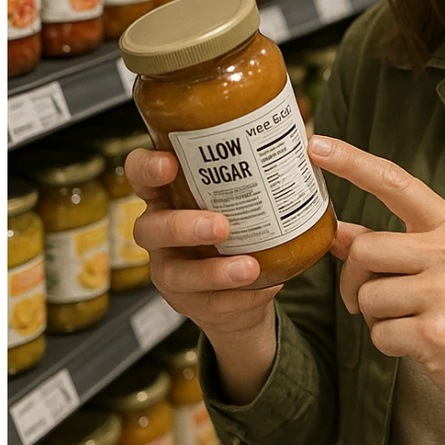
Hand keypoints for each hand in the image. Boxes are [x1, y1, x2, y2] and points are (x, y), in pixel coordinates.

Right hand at [124, 148, 281, 340]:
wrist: (240, 292)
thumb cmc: (238, 228)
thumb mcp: (238, 197)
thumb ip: (253, 173)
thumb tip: (302, 141)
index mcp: (168, 196)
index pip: (141, 174)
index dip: (146, 168)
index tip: (169, 163)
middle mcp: (160, 232)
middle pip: (151, 228)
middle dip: (183, 226)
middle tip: (221, 226)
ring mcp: (170, 270)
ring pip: (177, 274)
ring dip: (214, 271)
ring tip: (250, 267)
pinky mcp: (188, 303)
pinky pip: (210, 304)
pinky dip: (240, 296)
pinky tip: (266, 286)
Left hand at [307, 135, 444, 444]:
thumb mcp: (440, 263)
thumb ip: (390, 245)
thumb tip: (338, 232)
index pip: (394, 181)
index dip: (352, 162)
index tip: (317, 145)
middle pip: (365, 249)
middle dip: (356, 280)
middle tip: (371, 299)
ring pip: (367, 295)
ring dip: (375, 316)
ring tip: (409, 320)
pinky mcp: (436, 332)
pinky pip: (380, 333)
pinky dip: (388, 343)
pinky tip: (418, 343)